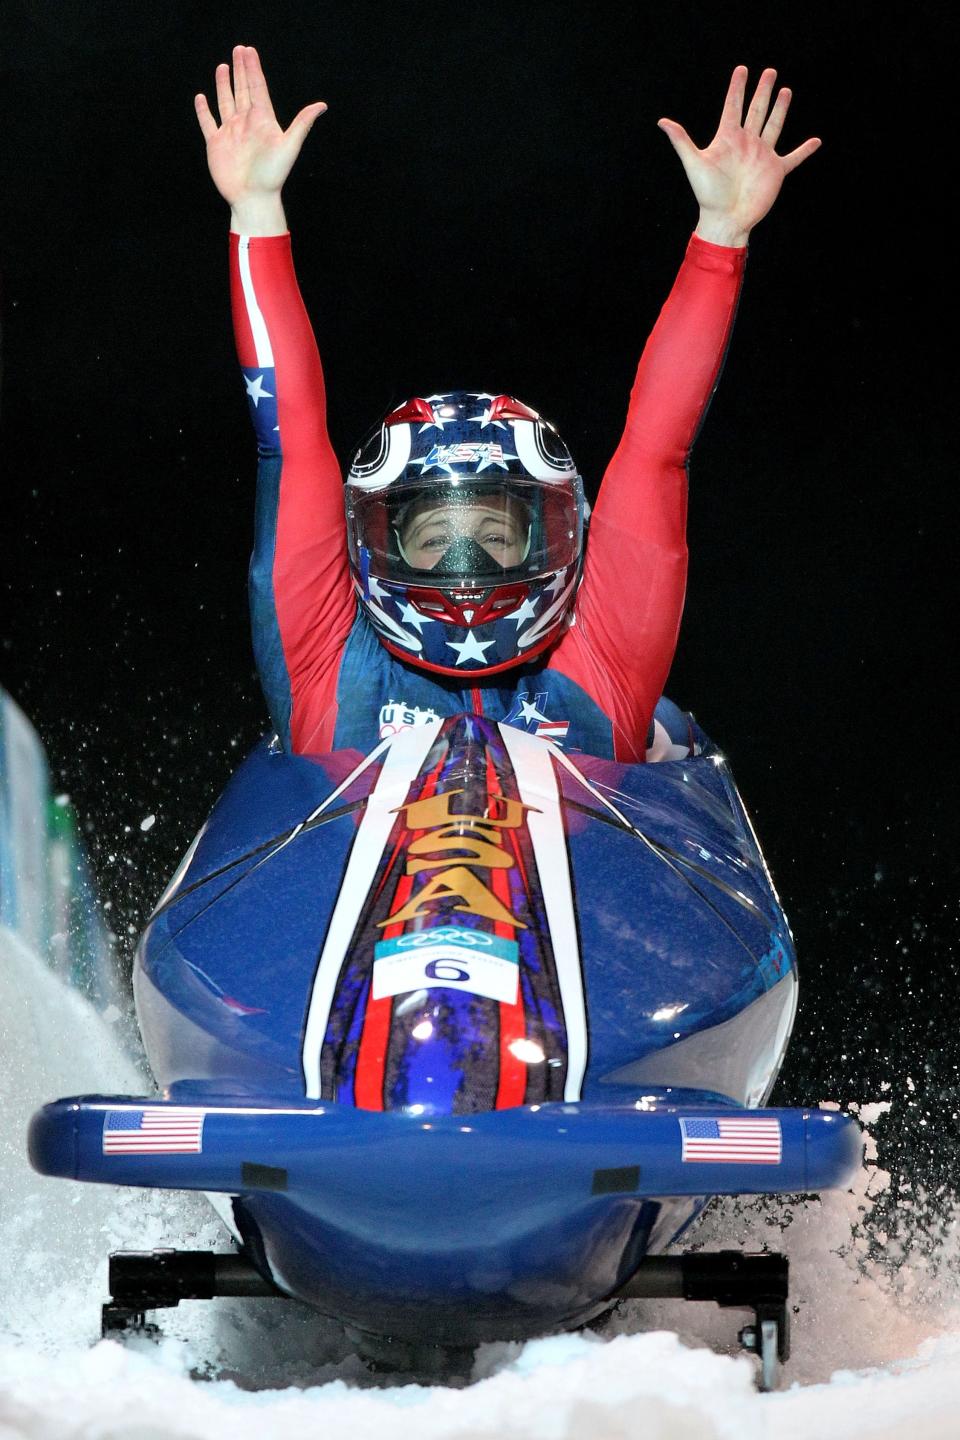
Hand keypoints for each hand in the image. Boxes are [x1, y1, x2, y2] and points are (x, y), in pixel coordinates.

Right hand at [195, 45, 325, 233]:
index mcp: (262, 120)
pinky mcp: (216, 144)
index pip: (257, 87)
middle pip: (242, 90)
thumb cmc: (273, 175)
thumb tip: (322, 105)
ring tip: (223, 66)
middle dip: (240, 69)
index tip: (249, 50)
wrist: (254, 199)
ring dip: (224, 85)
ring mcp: (230, 133)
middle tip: (239, 49)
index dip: (253, 68)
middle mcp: (246, 123)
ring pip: (226, 102)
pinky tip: (202, 98)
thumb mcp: (289, 146)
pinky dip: (204, 110)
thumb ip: (302, 123)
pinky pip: (208, 122)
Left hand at [659, 66, 819, 246]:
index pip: (733, 106)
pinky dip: (804, 150)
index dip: (737, 88)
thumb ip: (681, 140)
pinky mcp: (775, 171)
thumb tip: (662, 122)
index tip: (742, 69)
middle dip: (763, 91)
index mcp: (728, 138)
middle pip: (756, 110)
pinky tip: (815, 141)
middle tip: (769, 71)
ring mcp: (762, 155)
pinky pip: (793, 158)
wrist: (726, 219)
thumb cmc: (708, 195)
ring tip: (785, 90)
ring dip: (780, 109)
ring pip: (774, 126)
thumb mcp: (694, 164)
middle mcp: (747, 143)